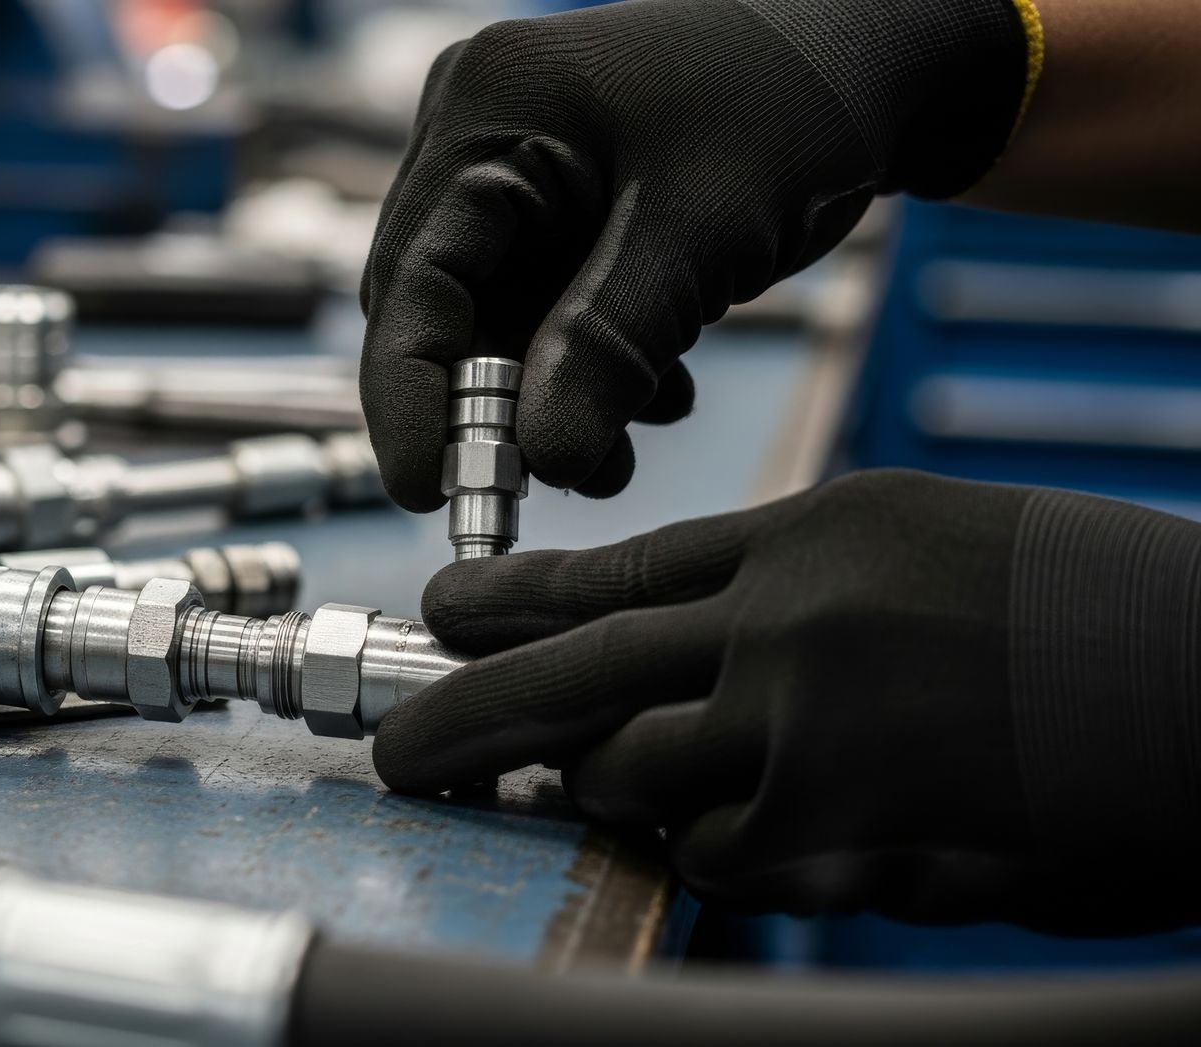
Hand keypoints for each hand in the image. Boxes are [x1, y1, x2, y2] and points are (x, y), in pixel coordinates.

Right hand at [359, 0, 1032, 505]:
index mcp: (486, 110)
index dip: (409, 396)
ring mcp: (510, 170)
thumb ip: (610, 347)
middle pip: (440, 308)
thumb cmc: (797, 102)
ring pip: (493, 325)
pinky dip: (588, 370)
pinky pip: (540, 314)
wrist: (869, 65)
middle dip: (492, 408)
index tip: (423, 493)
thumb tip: (543, 461)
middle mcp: (476, 135)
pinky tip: (659, 393)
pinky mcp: (551, 209)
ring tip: (626, 455)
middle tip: (545, 487)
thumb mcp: (700, 234)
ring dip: (552, 401)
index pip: (412, 278)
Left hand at [375, 471, 1200, 931]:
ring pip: (636, 772)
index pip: (624, 569)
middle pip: (579, 669)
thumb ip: (794, 593)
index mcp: (812, 531)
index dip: (519, 599)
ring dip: (628, 793)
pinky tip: (793, 836)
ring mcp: (803, 714)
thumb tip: (688, 653)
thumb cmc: (1091, 615)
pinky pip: (721, 852)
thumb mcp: (927, 547)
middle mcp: (787, 613)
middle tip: (404, 750)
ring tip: (651, 791)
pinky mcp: (835, 814)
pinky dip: (730, 853)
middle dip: (471, 713)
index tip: (441, 614)